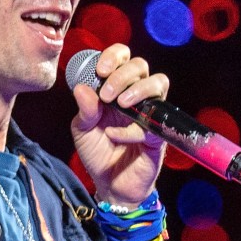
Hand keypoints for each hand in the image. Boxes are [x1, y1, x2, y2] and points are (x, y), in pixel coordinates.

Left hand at [70, 43, 168, 205]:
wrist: (110, 185)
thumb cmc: (98, 152)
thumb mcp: (82, 129)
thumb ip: (84, 109)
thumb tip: (83, 88)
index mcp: (116, 88)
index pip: (122, 57)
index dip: (114, 56)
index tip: (100, 70)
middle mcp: (136, 96)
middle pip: (141, 65)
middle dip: (123, 74)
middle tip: (107, 95)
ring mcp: (150, 113)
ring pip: (158, 82)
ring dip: (138, 89)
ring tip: (120, 104)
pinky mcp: (158, 134)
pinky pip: (152, 122)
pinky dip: (130, 129)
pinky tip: (114, 136)